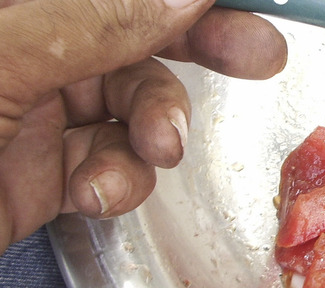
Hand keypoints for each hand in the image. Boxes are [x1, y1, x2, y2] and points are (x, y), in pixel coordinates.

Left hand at [0, 0, 286, 252]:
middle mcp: (29, 48)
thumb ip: (95, 22)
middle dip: (203, 46)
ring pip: (135, 104)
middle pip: (138, 33)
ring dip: (160, 128)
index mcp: (10, 5)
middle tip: (261, 54)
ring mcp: (37, 112)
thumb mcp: (2, 63)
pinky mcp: (46, 174)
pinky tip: (96, 193)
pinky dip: (120, 181)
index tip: (247, 1)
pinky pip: (113, 163)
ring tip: (161, 148)